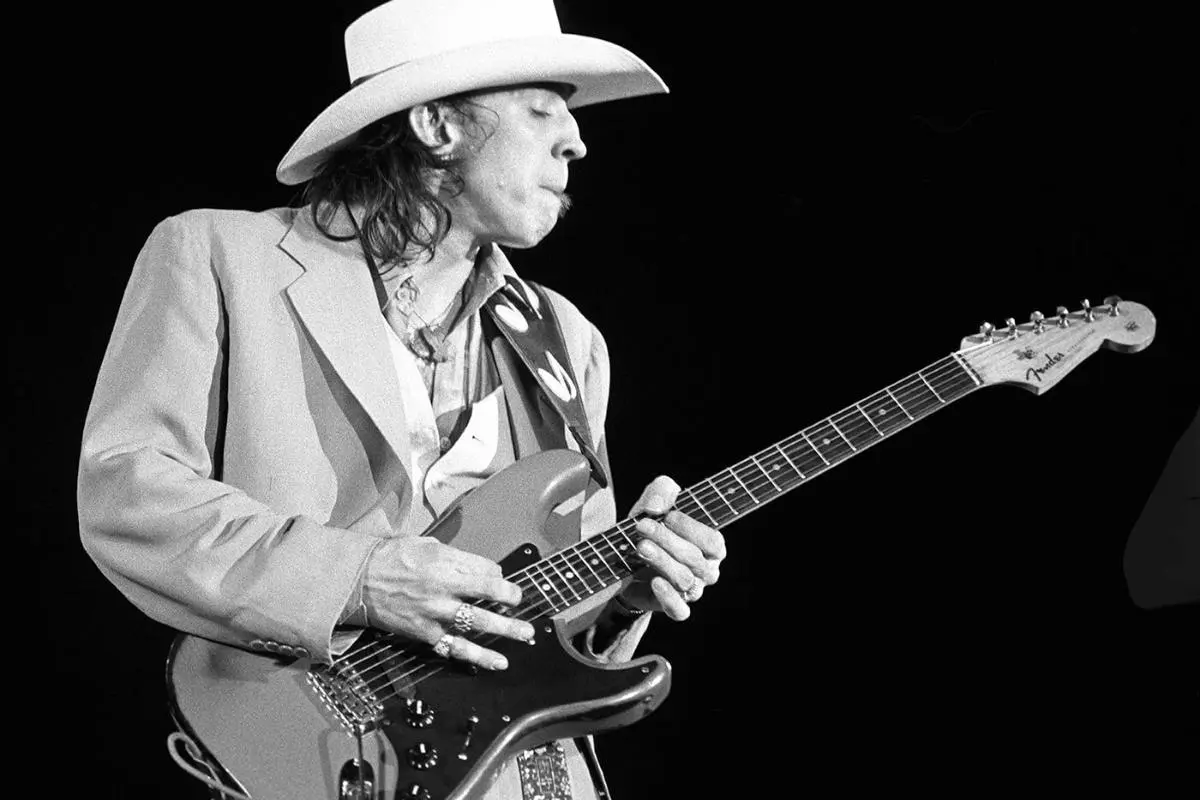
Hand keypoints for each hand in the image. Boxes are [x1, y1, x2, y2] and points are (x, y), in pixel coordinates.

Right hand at [361, 537, 534, 670]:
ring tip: (526, 635)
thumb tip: (483, 569)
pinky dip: (478, 657)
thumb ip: (456, 557)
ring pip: (477, 624)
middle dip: (511, 600)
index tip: (504, 583)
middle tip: (525, 606)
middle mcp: (443, 588)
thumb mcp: (426, 544)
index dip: (499, 577)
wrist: (359, 581)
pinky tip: (497, 662)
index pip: (486, 570)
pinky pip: (456, 648)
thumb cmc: (392, 558)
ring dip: (505, 630)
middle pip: (487, 594)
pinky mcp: (427, 634)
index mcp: (445, 562)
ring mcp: (436, 613)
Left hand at [619, 476, 726, 620]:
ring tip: (640, 547)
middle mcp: (707, 570)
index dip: (691, 529)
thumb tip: (657, 507)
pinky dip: (668, 597)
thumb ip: (662, 491)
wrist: (625, 557)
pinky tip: (654, 581)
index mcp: (712, 546)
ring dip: (661, 561)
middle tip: (642, 526)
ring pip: (684, 580)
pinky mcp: (674, 607)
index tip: (666, 516)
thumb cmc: (652, 525)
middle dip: (666, 540)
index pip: (713, 541)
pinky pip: (679, 610)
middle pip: (694, 559)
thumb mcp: (655, 500)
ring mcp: (692, 591)